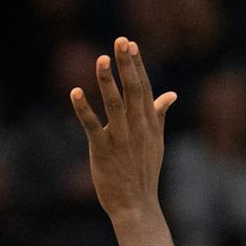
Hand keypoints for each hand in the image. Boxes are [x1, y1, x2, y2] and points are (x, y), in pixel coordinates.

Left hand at [69, 37, 177, 219]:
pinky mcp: (103, 150)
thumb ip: (159, 114)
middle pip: (133, 90)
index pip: (144, 88)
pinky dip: (84, 109)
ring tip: (101, 59)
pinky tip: (74, 92)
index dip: (137, 65)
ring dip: (107, 81)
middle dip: (127, 65)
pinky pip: (92, 126)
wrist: (137, 204)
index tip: (131, 44)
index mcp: (149, 123)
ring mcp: (121, 138)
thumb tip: (171, 94)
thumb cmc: (144, 171)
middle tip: (121, 41)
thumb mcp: (156, 140)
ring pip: (114, 104)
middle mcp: (137, 127)